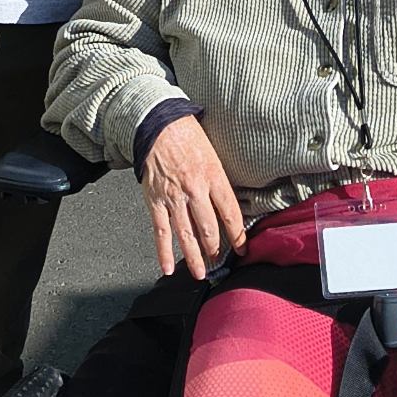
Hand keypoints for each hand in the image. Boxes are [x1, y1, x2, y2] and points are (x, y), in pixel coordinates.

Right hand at [140, 114, 246, 278]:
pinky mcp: (155, 200)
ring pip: (186, 235)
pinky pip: (160, 231)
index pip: (230, 213)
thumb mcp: (213, 153)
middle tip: (219, 262)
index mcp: (213, 176)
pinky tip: (166, 267)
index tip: (242, 248)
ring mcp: (173, 197)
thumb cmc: (187, 134)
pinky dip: (163, 252)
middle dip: (216, 250)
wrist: (158, 123)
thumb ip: (219, 180)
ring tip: (201, 273)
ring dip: (194, 258)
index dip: (238, 235)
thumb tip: (226, 204)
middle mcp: (194, 190)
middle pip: (209, 229)